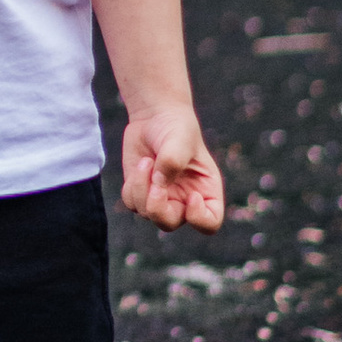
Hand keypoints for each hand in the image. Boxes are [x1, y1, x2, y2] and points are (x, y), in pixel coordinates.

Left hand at [121, 106, 224, 232]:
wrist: (155, 117)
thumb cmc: (177, 127)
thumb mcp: (180, 139)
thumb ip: (172, 161)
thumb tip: (157, 185)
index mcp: (206, 192)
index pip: (210, 223)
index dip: (199, 218)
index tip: (192, 196)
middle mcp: (185, 201)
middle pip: (169, 223)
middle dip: (157, 207)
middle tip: (156, 183)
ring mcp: (162, 199)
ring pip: (146, 213)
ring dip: (142, 188)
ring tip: (147, 161)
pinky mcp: (141, 192)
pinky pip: (132, 202)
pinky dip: (132, 185)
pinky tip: (141, 164)